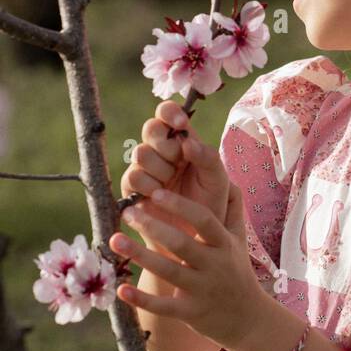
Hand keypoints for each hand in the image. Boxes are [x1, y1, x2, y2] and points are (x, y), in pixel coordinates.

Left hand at [109, 182, 263, 350]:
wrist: (247, 319)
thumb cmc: (237, 271)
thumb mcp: (240, 240)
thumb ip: (233, 210)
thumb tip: (230, 179)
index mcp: (224, 244)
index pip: (204, 220)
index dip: (180, 206)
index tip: (157, 192)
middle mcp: (214, 265)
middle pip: (181, 243)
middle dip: (153, 226)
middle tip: (127, 212)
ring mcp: (202, 290)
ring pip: (168, 271)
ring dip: (140, 256)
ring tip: (114, 239)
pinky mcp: (190, 313)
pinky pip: (163, 306)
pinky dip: (142, 300)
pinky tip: (121, 289)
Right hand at [120, 101, 229, 229]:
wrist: (196, 237)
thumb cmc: (210, 203)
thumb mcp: (218, 179)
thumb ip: (208, 157)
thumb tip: (187, 141)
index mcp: (182, 140)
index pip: (167, 113)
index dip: (169, 113)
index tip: (181, 125)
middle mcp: (161, 150)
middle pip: (150, 128)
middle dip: (165, 145)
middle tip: (178, 162)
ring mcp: (145, 168)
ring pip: (140, 153)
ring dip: (159, 169)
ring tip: (171, 184)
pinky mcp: (132, 188)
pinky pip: (132, 177)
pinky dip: (148, 186)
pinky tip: (158, 195)